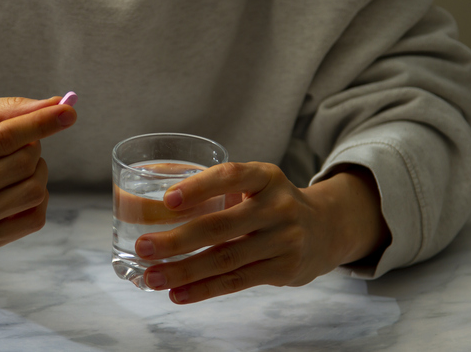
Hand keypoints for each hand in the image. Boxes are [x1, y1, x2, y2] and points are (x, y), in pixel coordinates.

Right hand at [0, 95, 76, 250]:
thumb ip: (11, 108)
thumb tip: (56, 105)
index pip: (3, 138)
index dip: (40, 124)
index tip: (68, 112)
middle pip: (22, 164)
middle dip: (34, 146)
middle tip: (22, 143)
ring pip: (34, 191)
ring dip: (38, 170)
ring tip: (17, 165)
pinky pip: (35, 218)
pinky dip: (37, 198)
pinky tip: (17, 188)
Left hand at [134, 162, 389, 303]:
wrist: (326, 229)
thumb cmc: (272, 204)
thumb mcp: (257, 184)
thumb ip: (220, 190)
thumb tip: (156, 205)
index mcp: (266, 177)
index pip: (231, 176)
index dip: (199, 187)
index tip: (167, 201)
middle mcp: (278, 207)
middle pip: (220, 227)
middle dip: (176, 240)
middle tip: (144, 247)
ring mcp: (284, 240)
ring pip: (224, 259)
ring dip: (183, 271)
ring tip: (151, 276)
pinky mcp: (283, 270)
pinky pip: (236, 282)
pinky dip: (203, 289)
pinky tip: (177, 294)